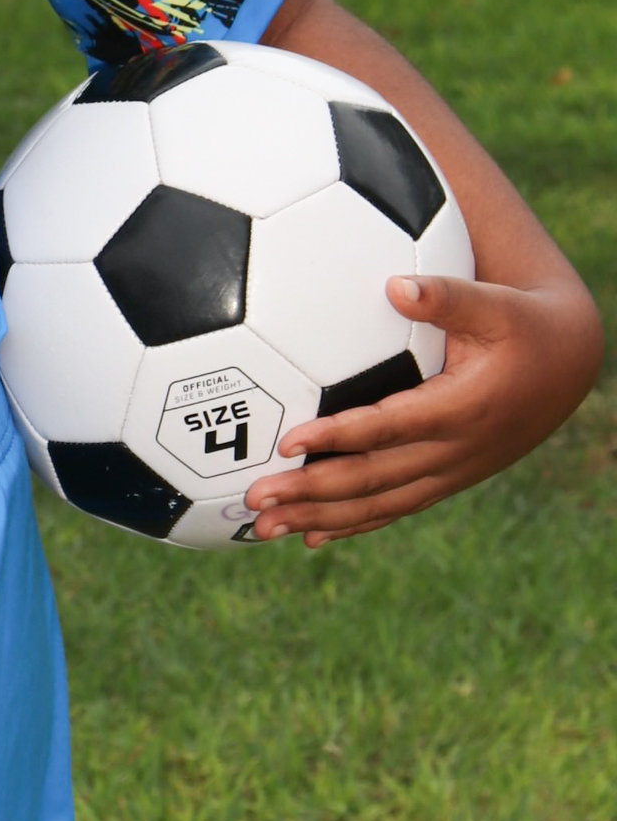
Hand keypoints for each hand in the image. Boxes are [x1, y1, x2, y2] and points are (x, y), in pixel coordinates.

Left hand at [244, 271, 603, 547]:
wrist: (565, 367)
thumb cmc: (523, 325)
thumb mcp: (496, 304)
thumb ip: (447, 295)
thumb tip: (396, 285)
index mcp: (461, 409)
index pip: (390, 429)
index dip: (340, 436)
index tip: (289, 442)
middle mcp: (454, 451)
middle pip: (373, 479)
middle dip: (312, 491)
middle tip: (255, 498)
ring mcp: (450, 472)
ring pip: (379, 504)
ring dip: (320, 516)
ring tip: (265, 527)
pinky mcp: (446, 479)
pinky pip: (394, 508)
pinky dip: (352, 523)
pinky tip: (309, 535)